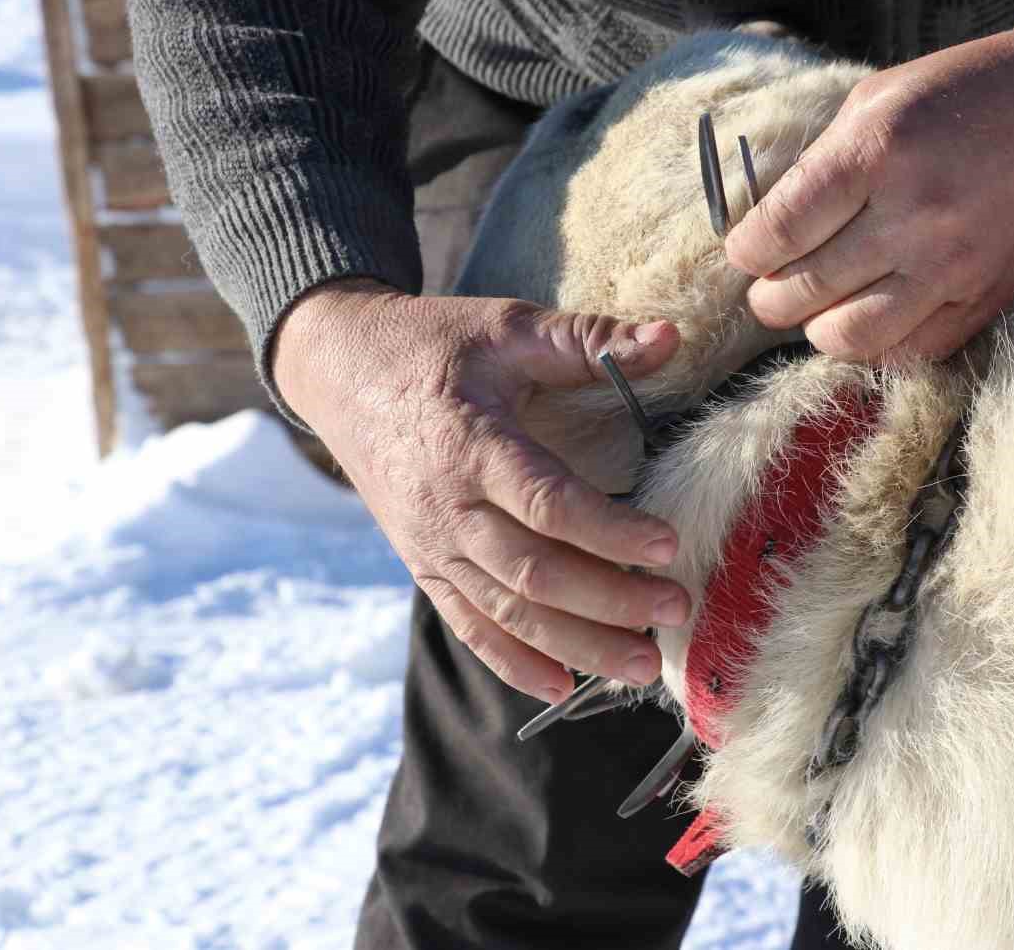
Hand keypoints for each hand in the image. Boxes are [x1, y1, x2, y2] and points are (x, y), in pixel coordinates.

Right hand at [274, 279, 691, 703]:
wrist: (338, 370)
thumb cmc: (434, 344)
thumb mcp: (509, 326)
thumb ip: (590, 338)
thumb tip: (674, 335)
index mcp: (470, 443)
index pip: (546, 502)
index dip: (609, 530)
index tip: (669, 544)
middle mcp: (446, 507)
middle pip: (533, 572)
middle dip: (609, 601)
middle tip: (675, 610)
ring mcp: (430, 544)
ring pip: (507, 612)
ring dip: (577, 646)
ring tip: (642, 667)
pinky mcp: (423, 565)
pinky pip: (468, 625)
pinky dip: (513, 663)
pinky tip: (564, 688)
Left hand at [726, 25, 1013, 359]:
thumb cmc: (968, 92)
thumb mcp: (879, 98)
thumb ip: (820, 163)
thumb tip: (766, 224)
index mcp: (878, 152)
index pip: (778, 231)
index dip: (747, 249)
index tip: (747, 249)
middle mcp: (915, 215)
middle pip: (803, 291)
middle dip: (770, 295)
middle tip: (772, 284)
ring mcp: (955, 267)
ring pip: (849, 337)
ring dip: (818, 327)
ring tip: (819, 304)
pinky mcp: (986, 300)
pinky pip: (909, 351)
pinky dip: (877, 342)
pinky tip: (873, 311)